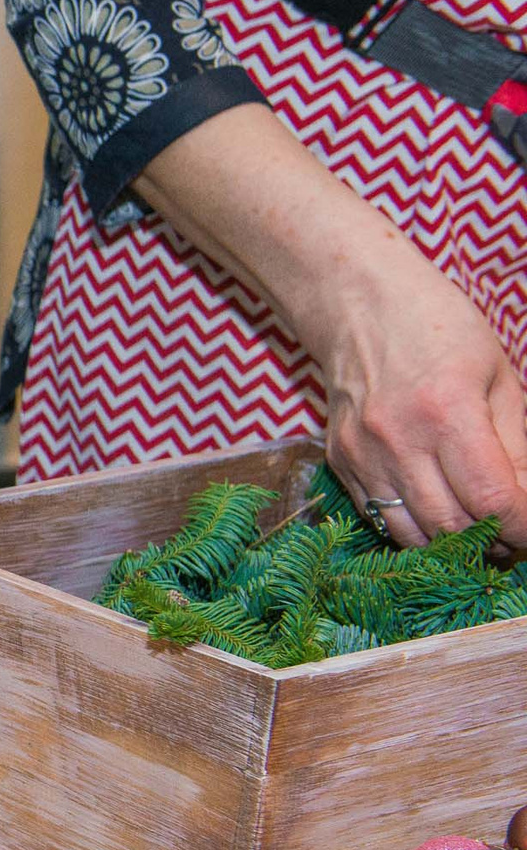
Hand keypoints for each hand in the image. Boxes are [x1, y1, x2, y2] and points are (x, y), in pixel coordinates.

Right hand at [293, 236, 526, 549]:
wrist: (359, 306)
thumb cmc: (441, 331)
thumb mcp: (499, 379)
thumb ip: (516, 446)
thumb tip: (525, 504)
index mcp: (448, 412)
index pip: (492, 500)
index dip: (522, 528)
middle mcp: (398, 439)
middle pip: (451, 525)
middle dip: (490, 542)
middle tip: (509, 536)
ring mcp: (363, 454)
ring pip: (411, 534)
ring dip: (450, 543)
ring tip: (475, 532)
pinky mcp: (341, 461)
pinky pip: (380, 515)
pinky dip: (414, 527)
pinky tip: (436, 512)